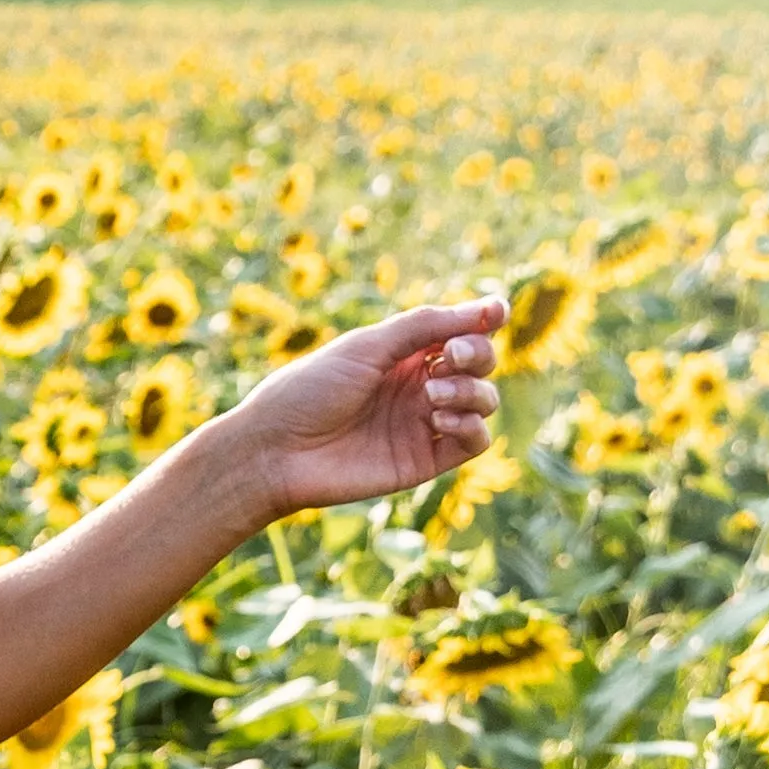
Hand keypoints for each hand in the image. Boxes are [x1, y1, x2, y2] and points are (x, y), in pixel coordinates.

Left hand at [216, 298, 503, 522]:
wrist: (276, 451)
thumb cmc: (310, 390)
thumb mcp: (368, 346)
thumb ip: (426, 326)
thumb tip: (491, 308)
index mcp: (403, 353)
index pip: (462, 332)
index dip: (483, 321)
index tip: (492, 313)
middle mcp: (418, 386)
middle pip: (480, 363)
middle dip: (477, 354)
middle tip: (448, 357)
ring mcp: (422, 424)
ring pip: (484, 401)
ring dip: (472, 391)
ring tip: (432, 395)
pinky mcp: (424, 460)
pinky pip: (475, 441)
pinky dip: (471, 426)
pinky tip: (439, 419)